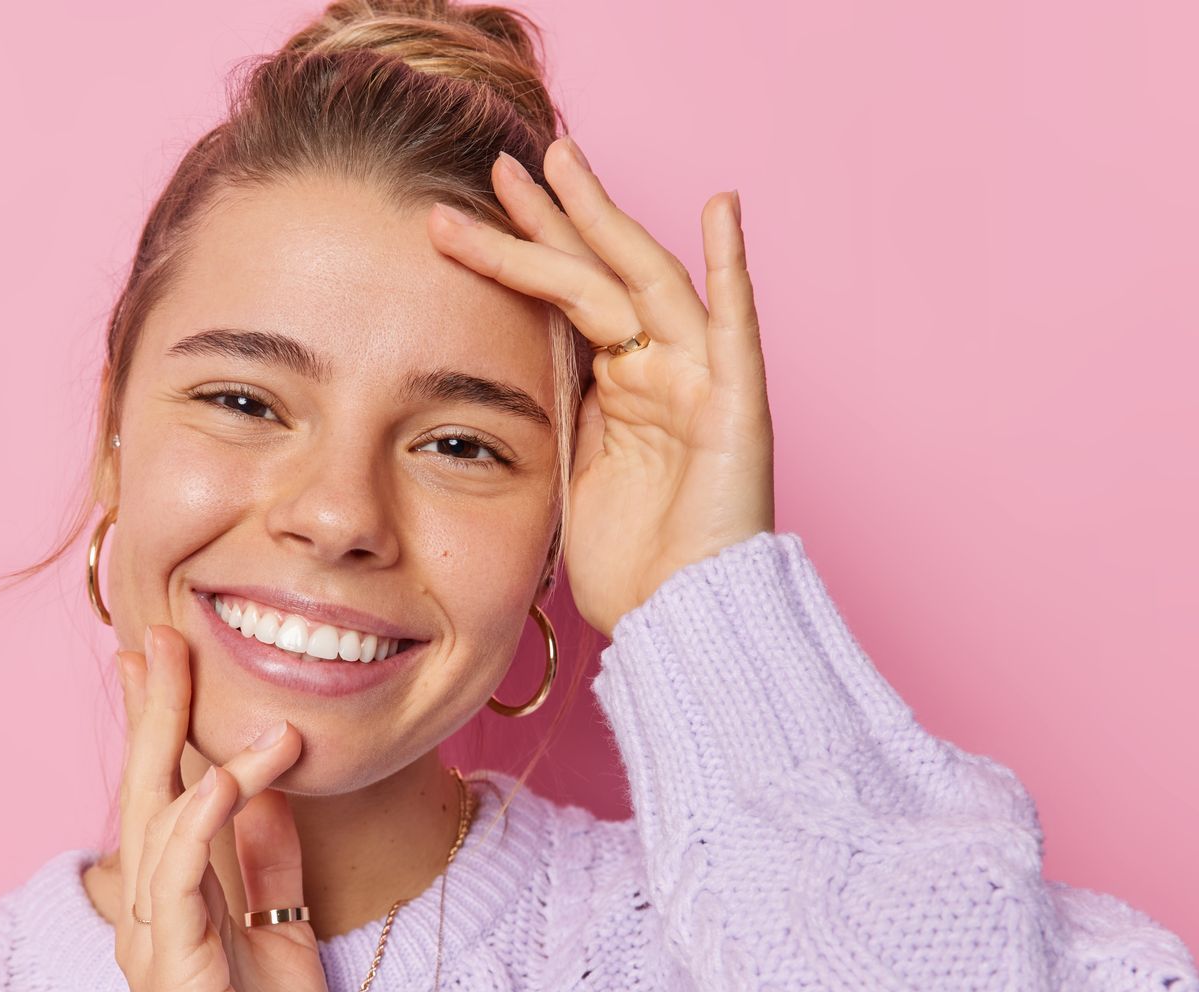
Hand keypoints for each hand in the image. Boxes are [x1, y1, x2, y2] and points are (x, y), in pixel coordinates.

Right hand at [110, 623, 336, 991]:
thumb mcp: (282, 933)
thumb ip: (269, 865)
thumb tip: (272, 790)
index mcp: (177, 900)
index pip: (163, 794)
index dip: (162, 726)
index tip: (166, 658)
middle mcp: (152, 910)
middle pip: (143, 790)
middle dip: (149, 711)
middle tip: (155, 636)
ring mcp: (155, 936)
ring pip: (152, 819)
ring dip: (177, 743)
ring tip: (193, 674)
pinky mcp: (174, 965)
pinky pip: (179, 879)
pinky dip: (198, 821)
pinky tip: (224, 774)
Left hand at [427, 137, 776, 638]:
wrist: (682, 623)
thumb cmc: (631, 567)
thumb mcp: (564, 475)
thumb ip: (550, 413)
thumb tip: (493, 372)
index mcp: (617, 388)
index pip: (564, 302)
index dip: (517, 255)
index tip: (460, 218)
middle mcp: (660, 371)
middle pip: (598, 276)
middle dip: (549, 219)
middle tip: (501, 167)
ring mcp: (700, 382)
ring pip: (645, 283)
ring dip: (603, 221)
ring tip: (563, 162)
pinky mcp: (737, 408)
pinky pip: (735, 328)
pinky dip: (732, 268)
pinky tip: (720, 210)